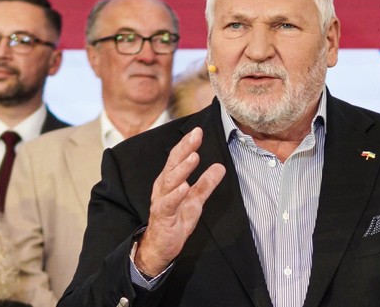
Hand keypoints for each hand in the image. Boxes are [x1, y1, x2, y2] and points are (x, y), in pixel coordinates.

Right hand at [134, 127, 225, 274]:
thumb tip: (220, 167)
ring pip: (170, 181)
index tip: (198, 131)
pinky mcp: (163, 216)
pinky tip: (185, 187)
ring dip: (182, 168)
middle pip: (173, 164)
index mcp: (169, 181)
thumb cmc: (175, 221)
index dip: (187, 144)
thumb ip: (206, 184)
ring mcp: (161, 201)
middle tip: (196, 135)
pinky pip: (168, 204)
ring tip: (194, 156)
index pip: (178, 158)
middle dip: (184, 148)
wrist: (159, 247)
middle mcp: (163, 187)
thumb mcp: (195, 201)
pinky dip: (176, 194)